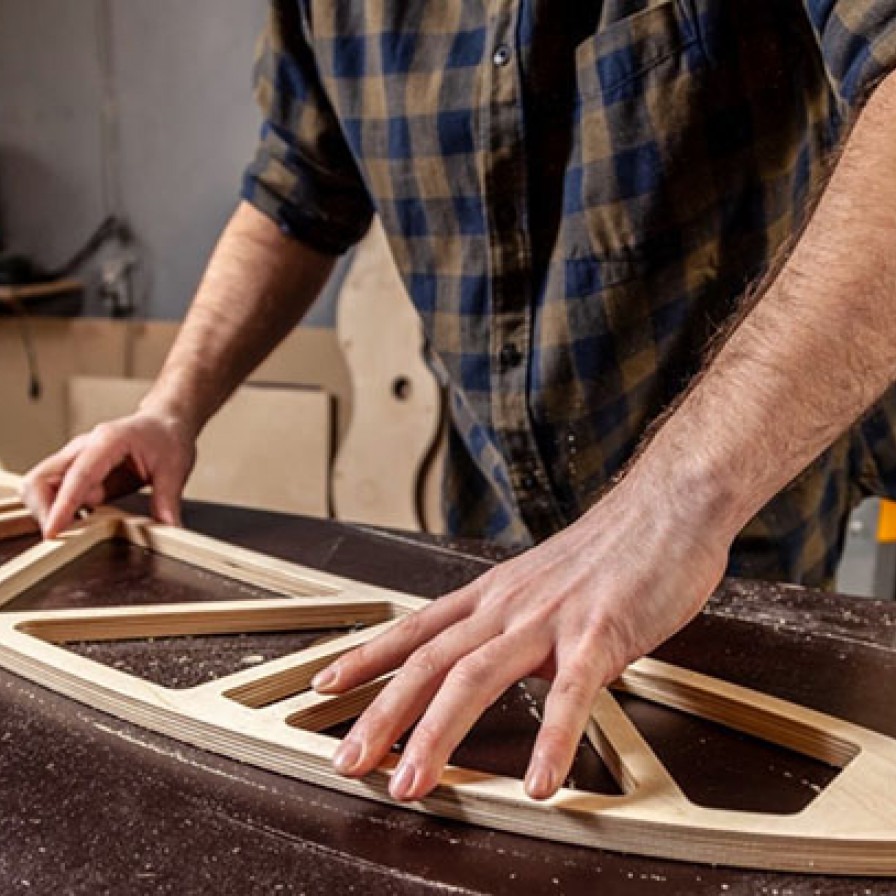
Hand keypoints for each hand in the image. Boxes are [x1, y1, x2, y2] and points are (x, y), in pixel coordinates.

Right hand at [22, 410, 196, 537]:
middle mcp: (84, 448)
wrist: (165, 422)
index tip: (53, 530)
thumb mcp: (175, 468)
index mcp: (107, 441)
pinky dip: (59, 511)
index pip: (77, 475)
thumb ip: (168, 499)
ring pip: (41, 486)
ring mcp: (77, 460)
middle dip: (42, 509)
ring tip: (73, 531)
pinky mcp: (78, 474)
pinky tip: (80, 524)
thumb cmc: (167, 436)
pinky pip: (56, 493)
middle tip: (61, 535)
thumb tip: (169, 526)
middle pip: (41, 479)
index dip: (62, 505)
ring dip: (48, 511)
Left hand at [312, 470, 730, 801]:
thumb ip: (513, 618)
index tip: (326, 686)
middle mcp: (509, 605)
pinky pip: (571, 696)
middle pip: (427, 661)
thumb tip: (494, 658)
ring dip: (436, 735)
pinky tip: (541, 783)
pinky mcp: (601, 634)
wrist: (668, 503)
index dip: (366, 658)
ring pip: (475, 678)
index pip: (415, 627)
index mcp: (495, 592)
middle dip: (381, 715)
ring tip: (411, 784)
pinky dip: (551, 741)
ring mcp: (551, 619)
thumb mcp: (543, 579)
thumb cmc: (612, 546)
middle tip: (348, 762)